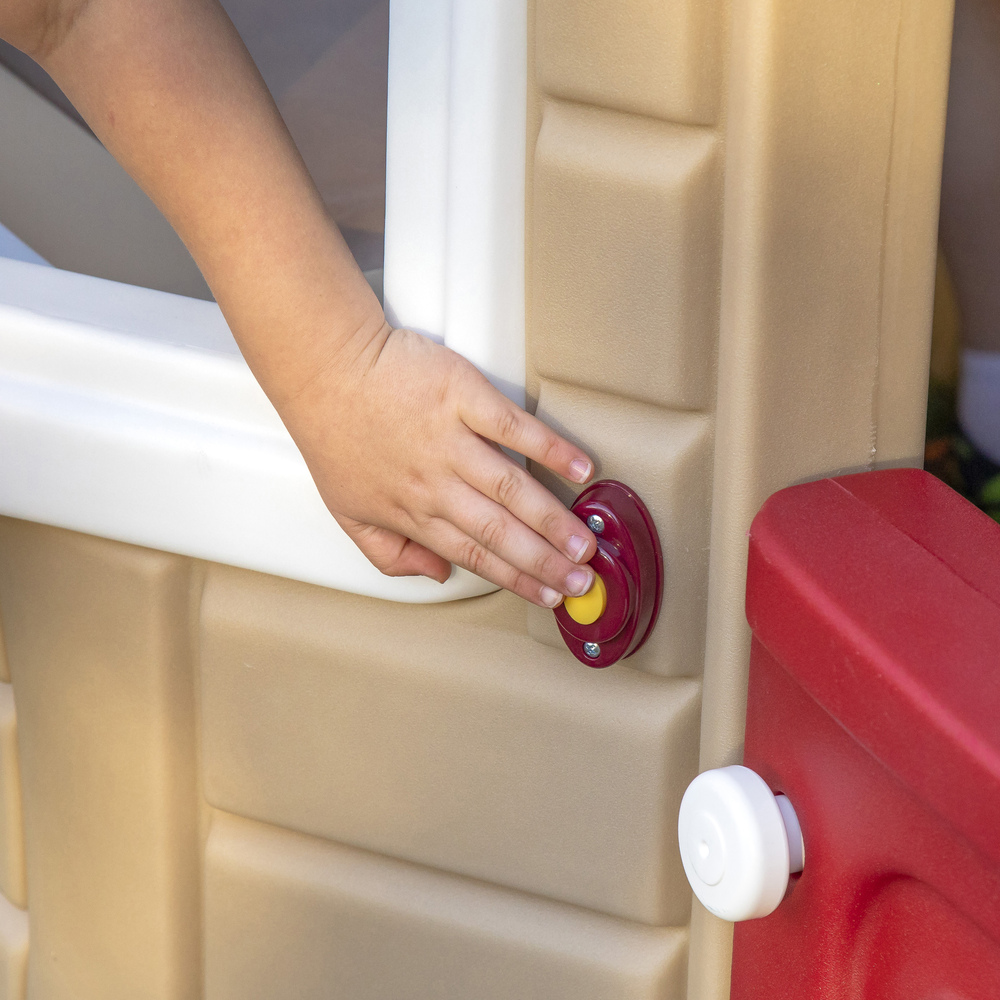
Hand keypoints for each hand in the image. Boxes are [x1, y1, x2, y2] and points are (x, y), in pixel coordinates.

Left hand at [278, 323, 598, 606]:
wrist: (325, 369)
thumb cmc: (335, 434)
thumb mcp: (347, 510)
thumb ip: (388, 552)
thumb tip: (435, 575)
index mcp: (412, 513)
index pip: (475, 556)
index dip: (516, 580)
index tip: (548, 596)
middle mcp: (435, 484)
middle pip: (501, 532)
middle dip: (546, 562)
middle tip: (581, 581)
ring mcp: (451, 441)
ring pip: (512, 491)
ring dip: (553, 521)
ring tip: (584, 542)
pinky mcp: (462, 397)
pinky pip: (514, 428)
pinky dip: (550, 448)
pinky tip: (579, 467)